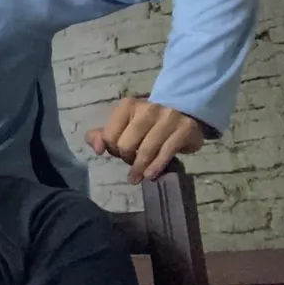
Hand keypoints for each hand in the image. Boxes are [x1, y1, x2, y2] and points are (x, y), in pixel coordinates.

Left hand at [84, 97, 204, 182]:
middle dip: (126, 158)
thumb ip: (103, 135)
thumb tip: (98, 149)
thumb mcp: (123, 125)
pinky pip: (165, 153)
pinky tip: (150, 176)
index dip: (112, 149)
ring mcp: (168, 117)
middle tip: (131, 162)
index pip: (109, 135)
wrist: (185, 114)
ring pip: (146, 150)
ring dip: (139, 168)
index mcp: (128, 106)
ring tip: (137, 178)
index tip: (119, 153)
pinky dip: (155, 167)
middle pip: (126, 144)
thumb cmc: (148, 124)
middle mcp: (147, 109)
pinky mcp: (184, 129)